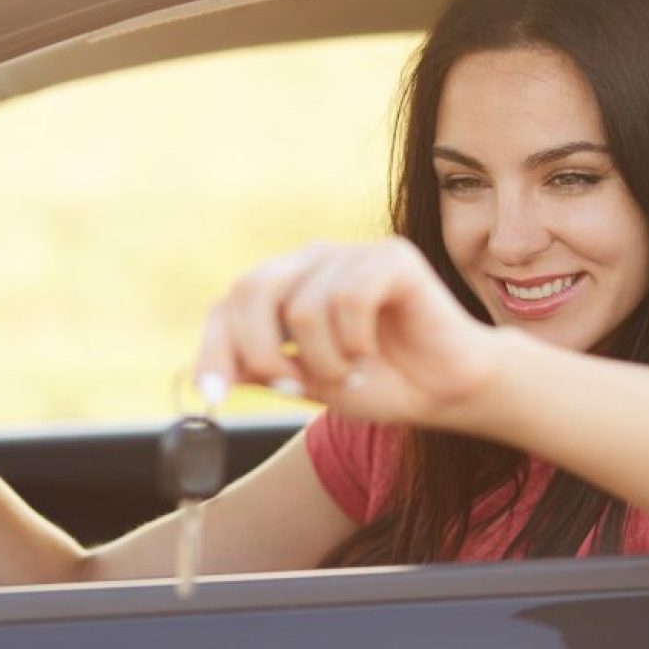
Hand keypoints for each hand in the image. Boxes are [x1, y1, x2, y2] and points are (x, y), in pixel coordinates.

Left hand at [195, 238, 497, 424]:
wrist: (446, 392)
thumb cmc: (379, 383)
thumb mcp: (306, 382)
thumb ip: (259, 369)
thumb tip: (202, 372)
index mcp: (286, 286)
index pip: (228, 305)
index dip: (214, 348)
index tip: (213, 395)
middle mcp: (312, 260)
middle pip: (252, 291)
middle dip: (263, 352)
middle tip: (295, 385)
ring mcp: (351, 254)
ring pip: (302, 307)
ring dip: (325, 359)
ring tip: (354, 369)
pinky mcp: (391, 256)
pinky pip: (348, 299)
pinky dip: (356, 340)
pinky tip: (374, 348)